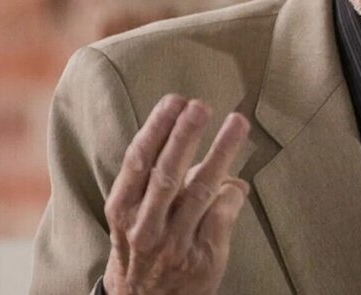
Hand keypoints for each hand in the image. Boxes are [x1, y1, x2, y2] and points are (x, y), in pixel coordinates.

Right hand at [103, 94, 250, 294]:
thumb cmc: (141, 250)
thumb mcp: (134, 217)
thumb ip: (160, 183)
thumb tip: (195, 148)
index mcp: (122, 210)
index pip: (137, 162)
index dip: (156, 129)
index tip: (174, 101)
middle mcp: (144, 228)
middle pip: (167, 174)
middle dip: (184, 136)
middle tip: (201, 106)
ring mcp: (174, 245)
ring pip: (201, 191)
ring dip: (221, 153)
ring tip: (236, 123)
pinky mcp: (202, 259)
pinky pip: (223, 214)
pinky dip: (232, 193)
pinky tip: (238, 182)